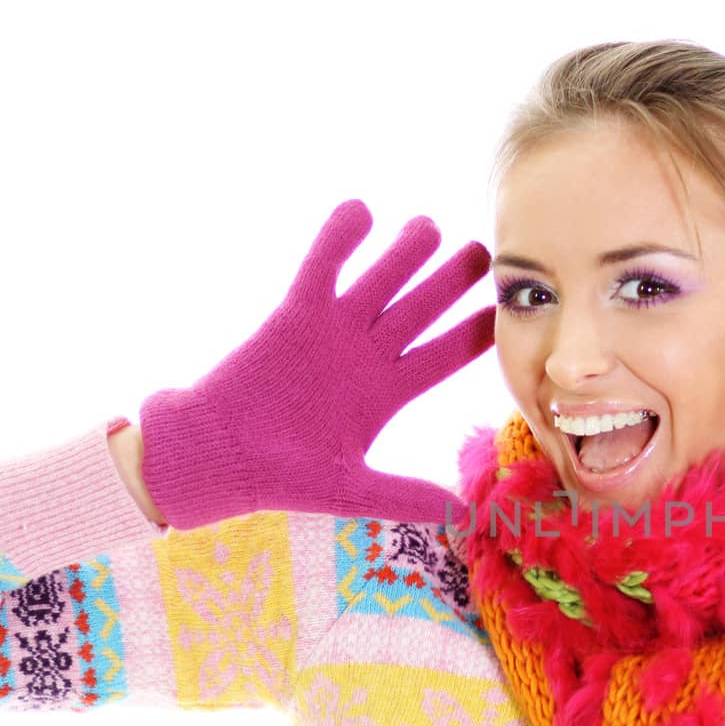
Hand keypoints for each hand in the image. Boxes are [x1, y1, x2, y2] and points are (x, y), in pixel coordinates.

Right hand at [139, 200, 493, 529]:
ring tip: (431, 226)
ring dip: (404, 254)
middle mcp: (366, 356)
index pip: (443, 357)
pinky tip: (362, 209)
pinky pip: (322, 269)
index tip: (504, 314)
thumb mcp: (350, 490)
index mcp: (386, 394)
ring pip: (378, 282)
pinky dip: (339, 240)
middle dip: (450, 283)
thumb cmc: (281, 476)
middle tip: (482, 253)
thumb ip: (403, 496)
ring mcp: (332, 331)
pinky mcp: (294, 314)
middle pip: (420, 311)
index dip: (472, 334)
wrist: (220, 456)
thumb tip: (459, 516)